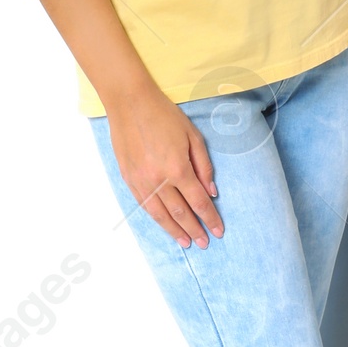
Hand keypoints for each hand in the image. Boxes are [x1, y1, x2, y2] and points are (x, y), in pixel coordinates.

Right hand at [107, 88, 223, 247]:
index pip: (199, 201)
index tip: (218, 231)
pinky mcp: (128, 179)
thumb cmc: (164, 116)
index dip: (210, 218)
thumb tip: (211, 191)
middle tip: (205, 243)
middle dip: (195, 229)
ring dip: (174, 230)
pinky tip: (164, 224)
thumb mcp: (192, 136)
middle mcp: (159, 180)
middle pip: (181, 212)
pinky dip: (156, 218)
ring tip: (186, 242)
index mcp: (178, 168)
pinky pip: (144, 205)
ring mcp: (141, 181)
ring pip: (160, 214)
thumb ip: (204, 166)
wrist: (129, 103)